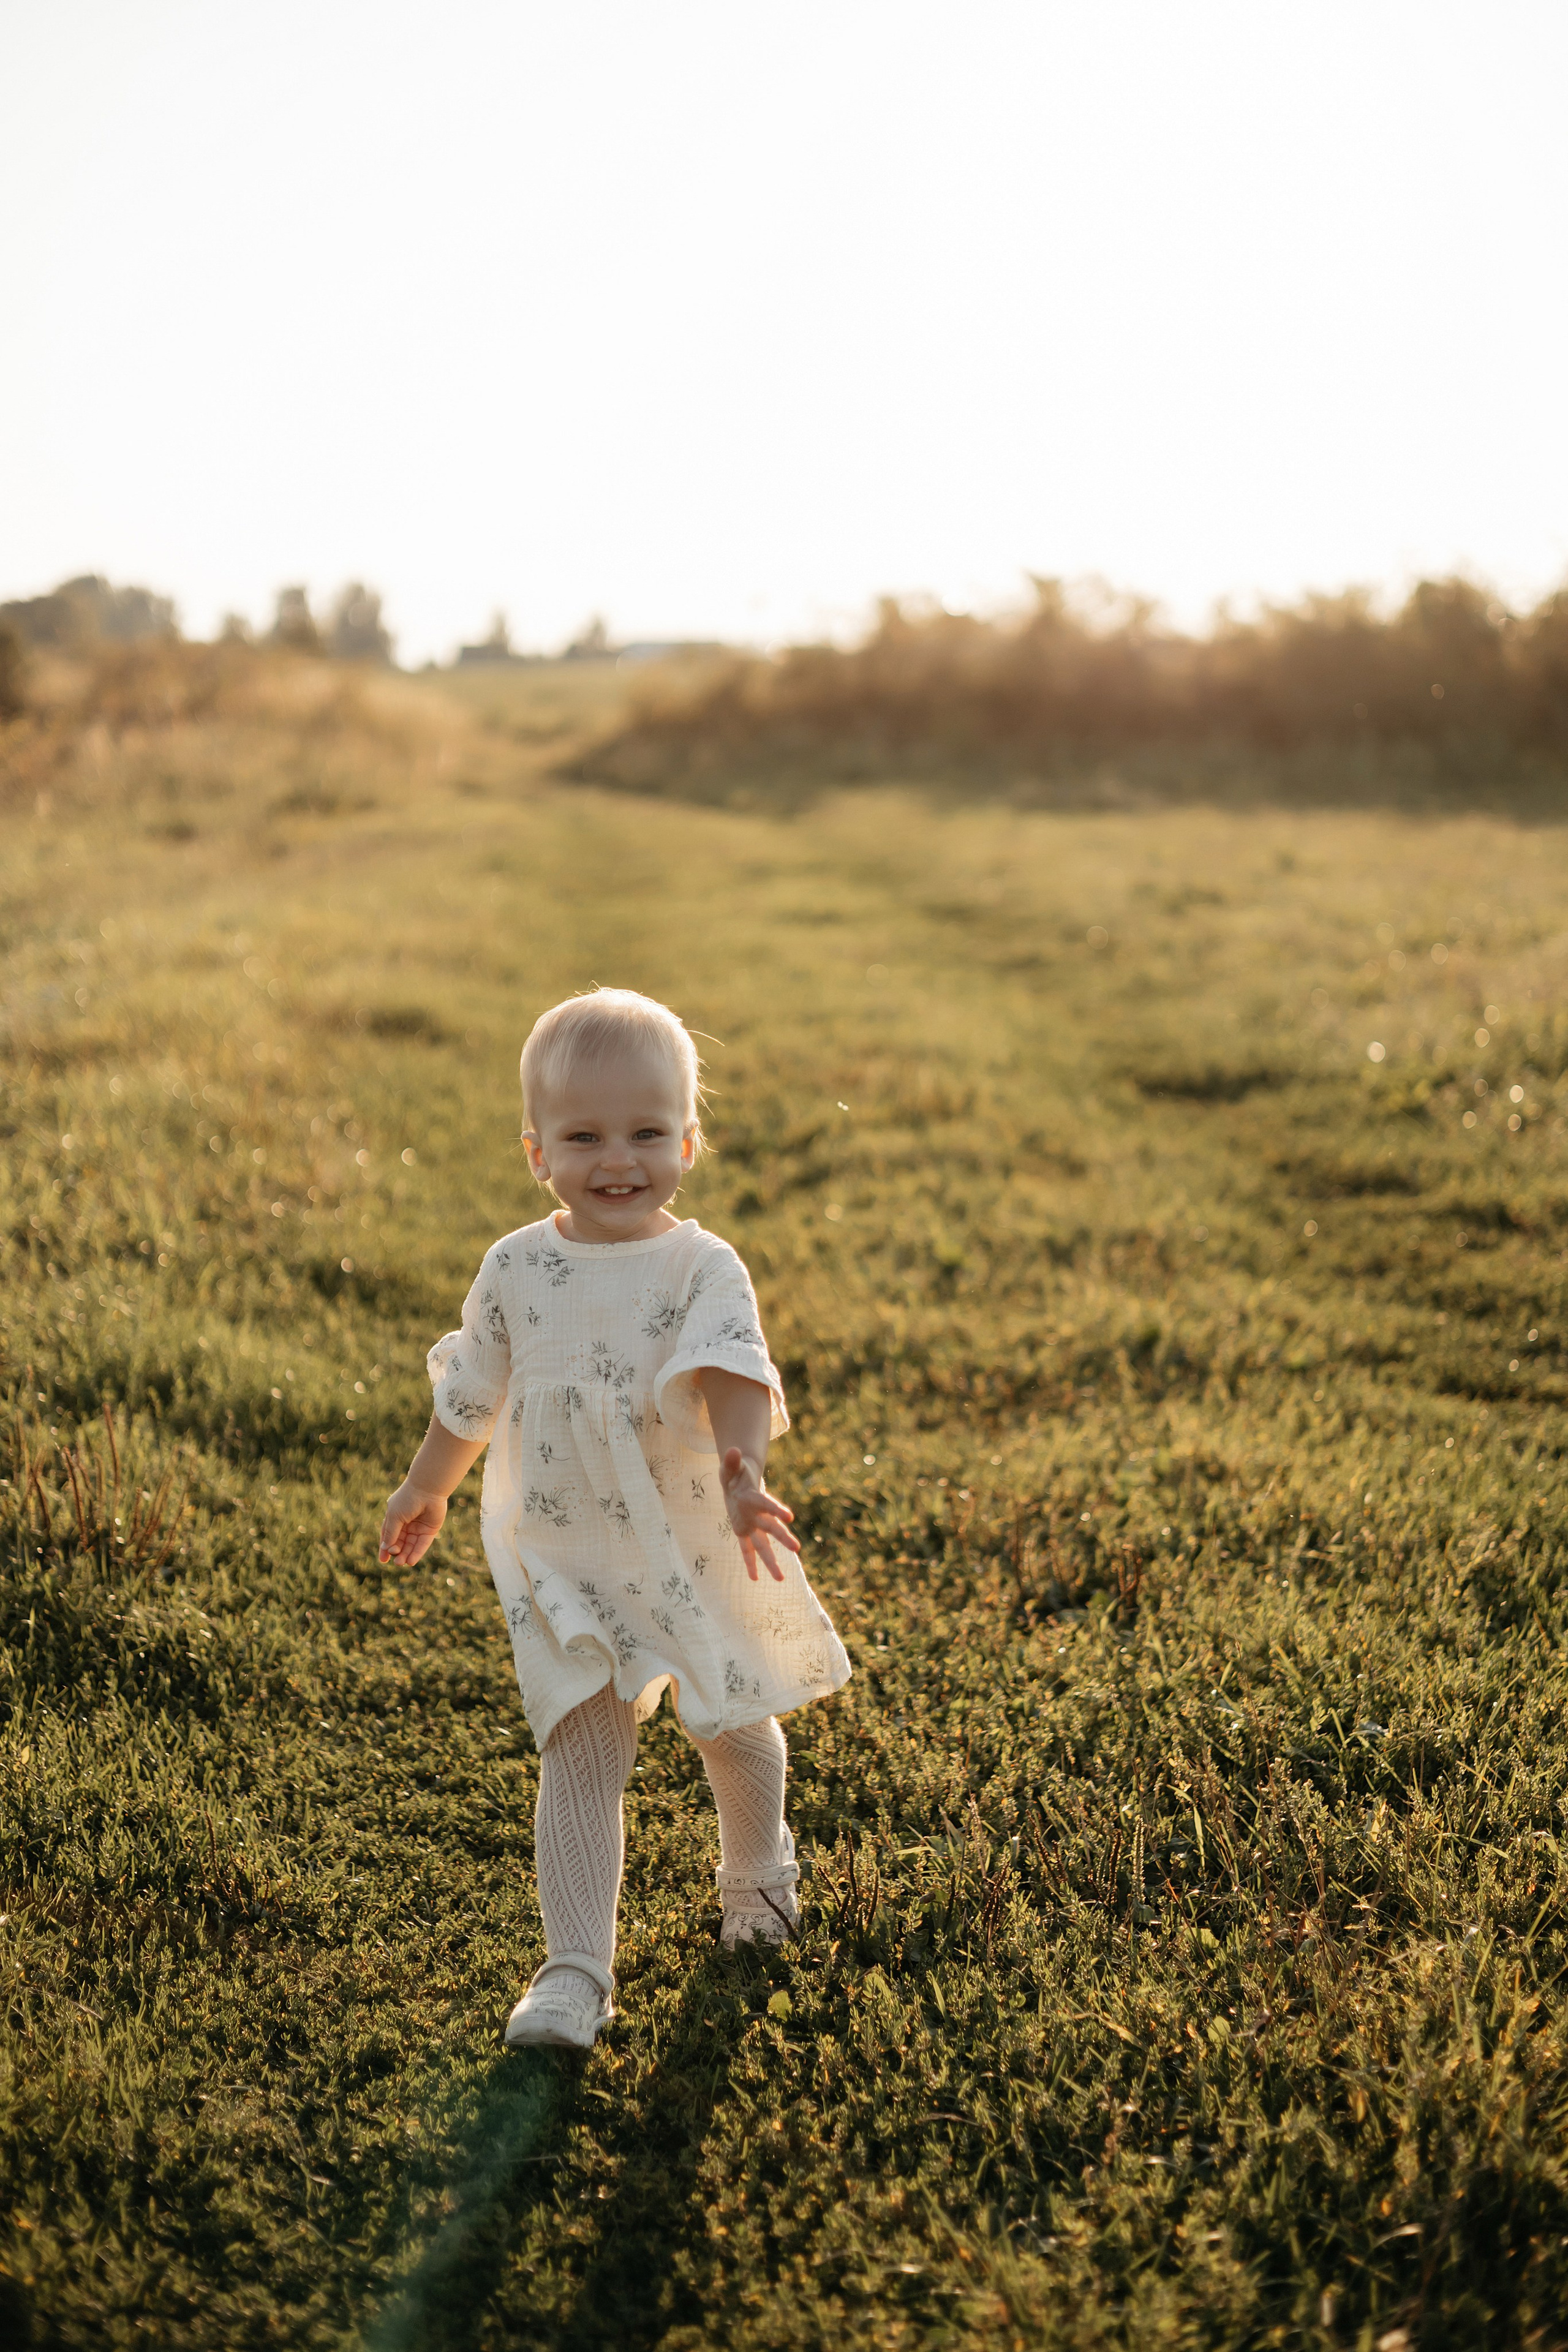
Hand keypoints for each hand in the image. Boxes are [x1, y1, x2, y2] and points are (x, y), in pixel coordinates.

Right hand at [379, 1482, 447, 1565]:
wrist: (428, 1489)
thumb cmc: (408, 1500)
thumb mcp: (395, 1517)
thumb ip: (391, 1533)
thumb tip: (385, 1547)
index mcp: (395, 1517)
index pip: (388, 1536)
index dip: (385, 1548)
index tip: (383, 1560)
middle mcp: (407, 1523)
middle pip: (400, 1542)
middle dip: (397, 1552)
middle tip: (396, 1561)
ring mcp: (419, 1527)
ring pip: (411, 1545)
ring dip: (406, 1555)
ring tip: (401, 1563)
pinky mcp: (430, 1530)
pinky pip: (422, 1544)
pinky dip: (417, 1553)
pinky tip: (411, 1561)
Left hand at [719, 1447, 799, 1582]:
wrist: (738, 1482)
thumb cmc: (735, 1473)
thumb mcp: (730, 1466)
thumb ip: (732, 1461)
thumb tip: (732, 1450)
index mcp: (754, 1498)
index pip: (767, 1505)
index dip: (777, 1510)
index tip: (790, 1518)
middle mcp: (757, 1515)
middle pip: (771, 1528)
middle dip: (783, 1538)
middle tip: (797, 1549)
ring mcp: (751, 1525)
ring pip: (763, 1546)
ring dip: (771, 1562)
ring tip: (780, 1579)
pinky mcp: (743, 1532)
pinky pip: (747, 1550)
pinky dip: (750, 1564)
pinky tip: (755, 1579)